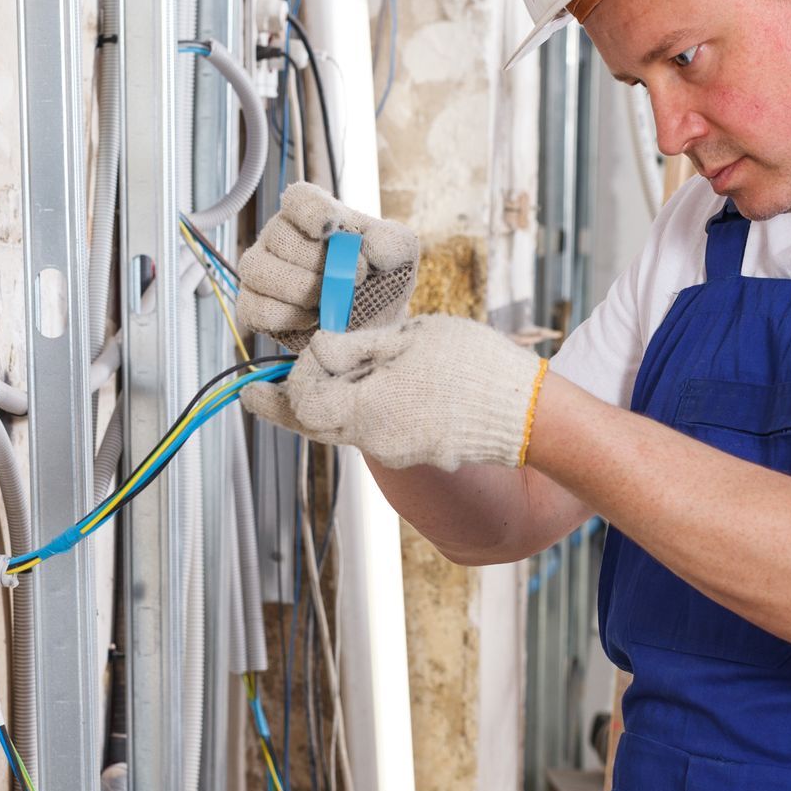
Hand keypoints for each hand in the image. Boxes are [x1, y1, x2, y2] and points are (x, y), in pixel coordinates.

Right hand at [235, 183, 418, 351]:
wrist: (370, 325)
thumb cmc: (379, 280)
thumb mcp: (400, 255)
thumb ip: (392, 242)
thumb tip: (369, 245)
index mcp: (311, 212)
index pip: (299, 198)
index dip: (310, 211)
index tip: (331, 229)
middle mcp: (279, 234)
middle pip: (279, 237)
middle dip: (317, 263)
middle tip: (353, 279)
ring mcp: (260, 268)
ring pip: (261, 271)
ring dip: (301, 289)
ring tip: (330, 300)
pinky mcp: (252, 304)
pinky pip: (255, 306)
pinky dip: (286, 316)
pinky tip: (312, 318)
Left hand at [241, 315, 549, 470]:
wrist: (530, 416)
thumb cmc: (476, 369)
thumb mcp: (412, 339)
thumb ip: (359, 345)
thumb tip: (318, 348)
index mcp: (369, 412)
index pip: (302, 406)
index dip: (289, 381)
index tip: (284, 363)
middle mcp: (376, 441)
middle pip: (316, 423)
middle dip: (293, 400)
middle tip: (259, 390)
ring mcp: (397, 451)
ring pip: (345, 425)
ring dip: (332, 399)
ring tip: (332, 369)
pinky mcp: (416, 451)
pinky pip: (376, 429)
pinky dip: (364, 405)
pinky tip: (378, 379)